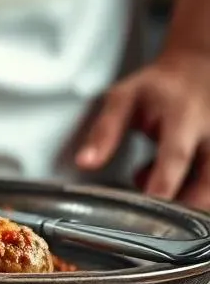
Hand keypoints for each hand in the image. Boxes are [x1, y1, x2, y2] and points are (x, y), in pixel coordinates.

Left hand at [76, 47, 209, 206]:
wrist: (196, 72)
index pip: (176, 155)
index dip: (164, 182)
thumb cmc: (157, 87)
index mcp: (184, 117)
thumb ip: (105, 131)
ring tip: (151, 185)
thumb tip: (85, 162)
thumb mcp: (123, 98)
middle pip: (206, 184)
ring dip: (183, 201)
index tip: (152, 202)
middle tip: (149, 211)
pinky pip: (209, 188)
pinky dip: (188, 194)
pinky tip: (164, 180)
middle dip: (181, 205)